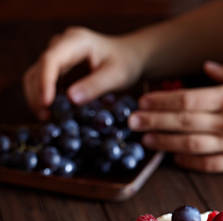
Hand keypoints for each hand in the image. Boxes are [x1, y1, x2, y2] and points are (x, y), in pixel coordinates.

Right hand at [23, 27, 144, 118]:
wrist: (128, 56)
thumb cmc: (125, 64)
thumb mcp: (116, 76)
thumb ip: (95, 86)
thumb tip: (71, 99)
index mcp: (76, 41)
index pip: (51, 60)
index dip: (45, 82)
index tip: (46, 104)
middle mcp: (61, 45)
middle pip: (38, 68)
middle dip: (37, 94)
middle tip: (45, 117)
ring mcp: (57, 56)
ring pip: (35, 76)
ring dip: (37, 97)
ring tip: (46, 118)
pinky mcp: (58, 68)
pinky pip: (43, 82)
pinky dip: (44, 98)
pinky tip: (50, 114)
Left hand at [129, 62, 222, 171]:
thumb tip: (206, 68)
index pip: (188, 100)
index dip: (161, 103)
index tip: (142, 103)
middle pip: (183, 123)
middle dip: (154, 122)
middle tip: (131, 123)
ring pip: (191, 145)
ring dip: (165, 144)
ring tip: (145, 141)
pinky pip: (209, 165)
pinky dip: (190, 162)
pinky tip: (174, 159)